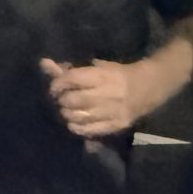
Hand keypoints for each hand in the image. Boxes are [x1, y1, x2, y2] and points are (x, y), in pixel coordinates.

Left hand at [41, 57, 168, 138]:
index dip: (57, 84)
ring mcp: (112, 112)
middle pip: (72, 100)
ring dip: (67, 114)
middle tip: (62, 100)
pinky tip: (74, 122)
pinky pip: (89, 130)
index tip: (54, 88)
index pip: (72, 79)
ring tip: (67, 110)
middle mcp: (107, 94)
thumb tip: (43, 63)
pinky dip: (76, 127)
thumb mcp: (97, 67)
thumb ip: (70, 69)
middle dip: (62, 100)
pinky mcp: (116, 125)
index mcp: (103, 76)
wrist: (149, 88)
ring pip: (78, 117)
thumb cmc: (117, 75)